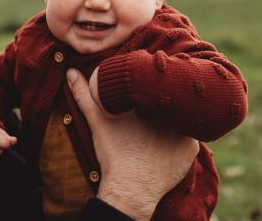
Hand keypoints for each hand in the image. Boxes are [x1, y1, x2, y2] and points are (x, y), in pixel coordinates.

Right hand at [67, 68, 198, 220]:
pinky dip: (181, 137)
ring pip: (183, 117)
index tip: (147, 86)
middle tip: (154, 104)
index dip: (154, 83)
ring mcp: (185, 132)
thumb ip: (84, 96)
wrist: (130, 188)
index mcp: (150, 102)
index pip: (158, 84)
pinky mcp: (191, 149)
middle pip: (172, 99)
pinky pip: (190, 136)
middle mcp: (172, 114)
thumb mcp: (97, 121)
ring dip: (175, 116)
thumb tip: (70, 72)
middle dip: (166, 98)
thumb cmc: (114, 153)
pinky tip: (170, 140)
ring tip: (163, 122)